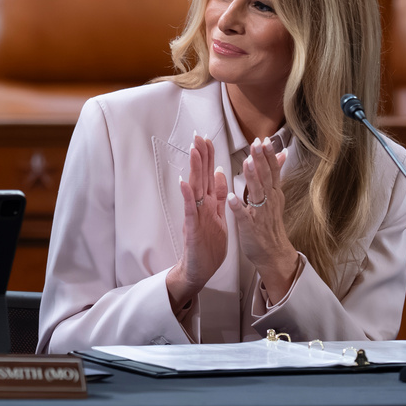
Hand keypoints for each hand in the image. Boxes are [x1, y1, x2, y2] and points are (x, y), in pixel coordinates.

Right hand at [167, 134, 227, 313]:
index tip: (207, 138)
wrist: (199, 270)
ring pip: (195, 189)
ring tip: (193, 151)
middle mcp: (201, 206)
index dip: (209, 157)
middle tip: (198, 135)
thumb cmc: (208, 245)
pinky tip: (184, 183)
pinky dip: (187, 197)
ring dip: (194, 169)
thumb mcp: (219, 216)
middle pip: (201, 177)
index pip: (210, 175)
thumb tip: (222, 173)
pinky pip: (189, 211)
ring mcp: (195, 216)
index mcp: (210, 203)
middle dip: (200, 156)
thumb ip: (220, 195)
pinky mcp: (192, 229)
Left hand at [228, 137, 298, 303]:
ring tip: (247, 162)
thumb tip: (282, 153)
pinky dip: (237, 207)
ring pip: (256, 193)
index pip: (272, 171)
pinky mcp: (249, 227)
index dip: (268, 155)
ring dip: (252, 177)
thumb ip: (275, 175)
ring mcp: (259, 214)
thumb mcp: (276, 196)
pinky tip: (230, 197)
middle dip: (261, 160)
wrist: (274, 253)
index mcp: (273, 194)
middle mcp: (268, 201)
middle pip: (266, 177)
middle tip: (257, 144)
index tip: (264, 139)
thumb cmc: (271, 224)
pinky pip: (243, 216)